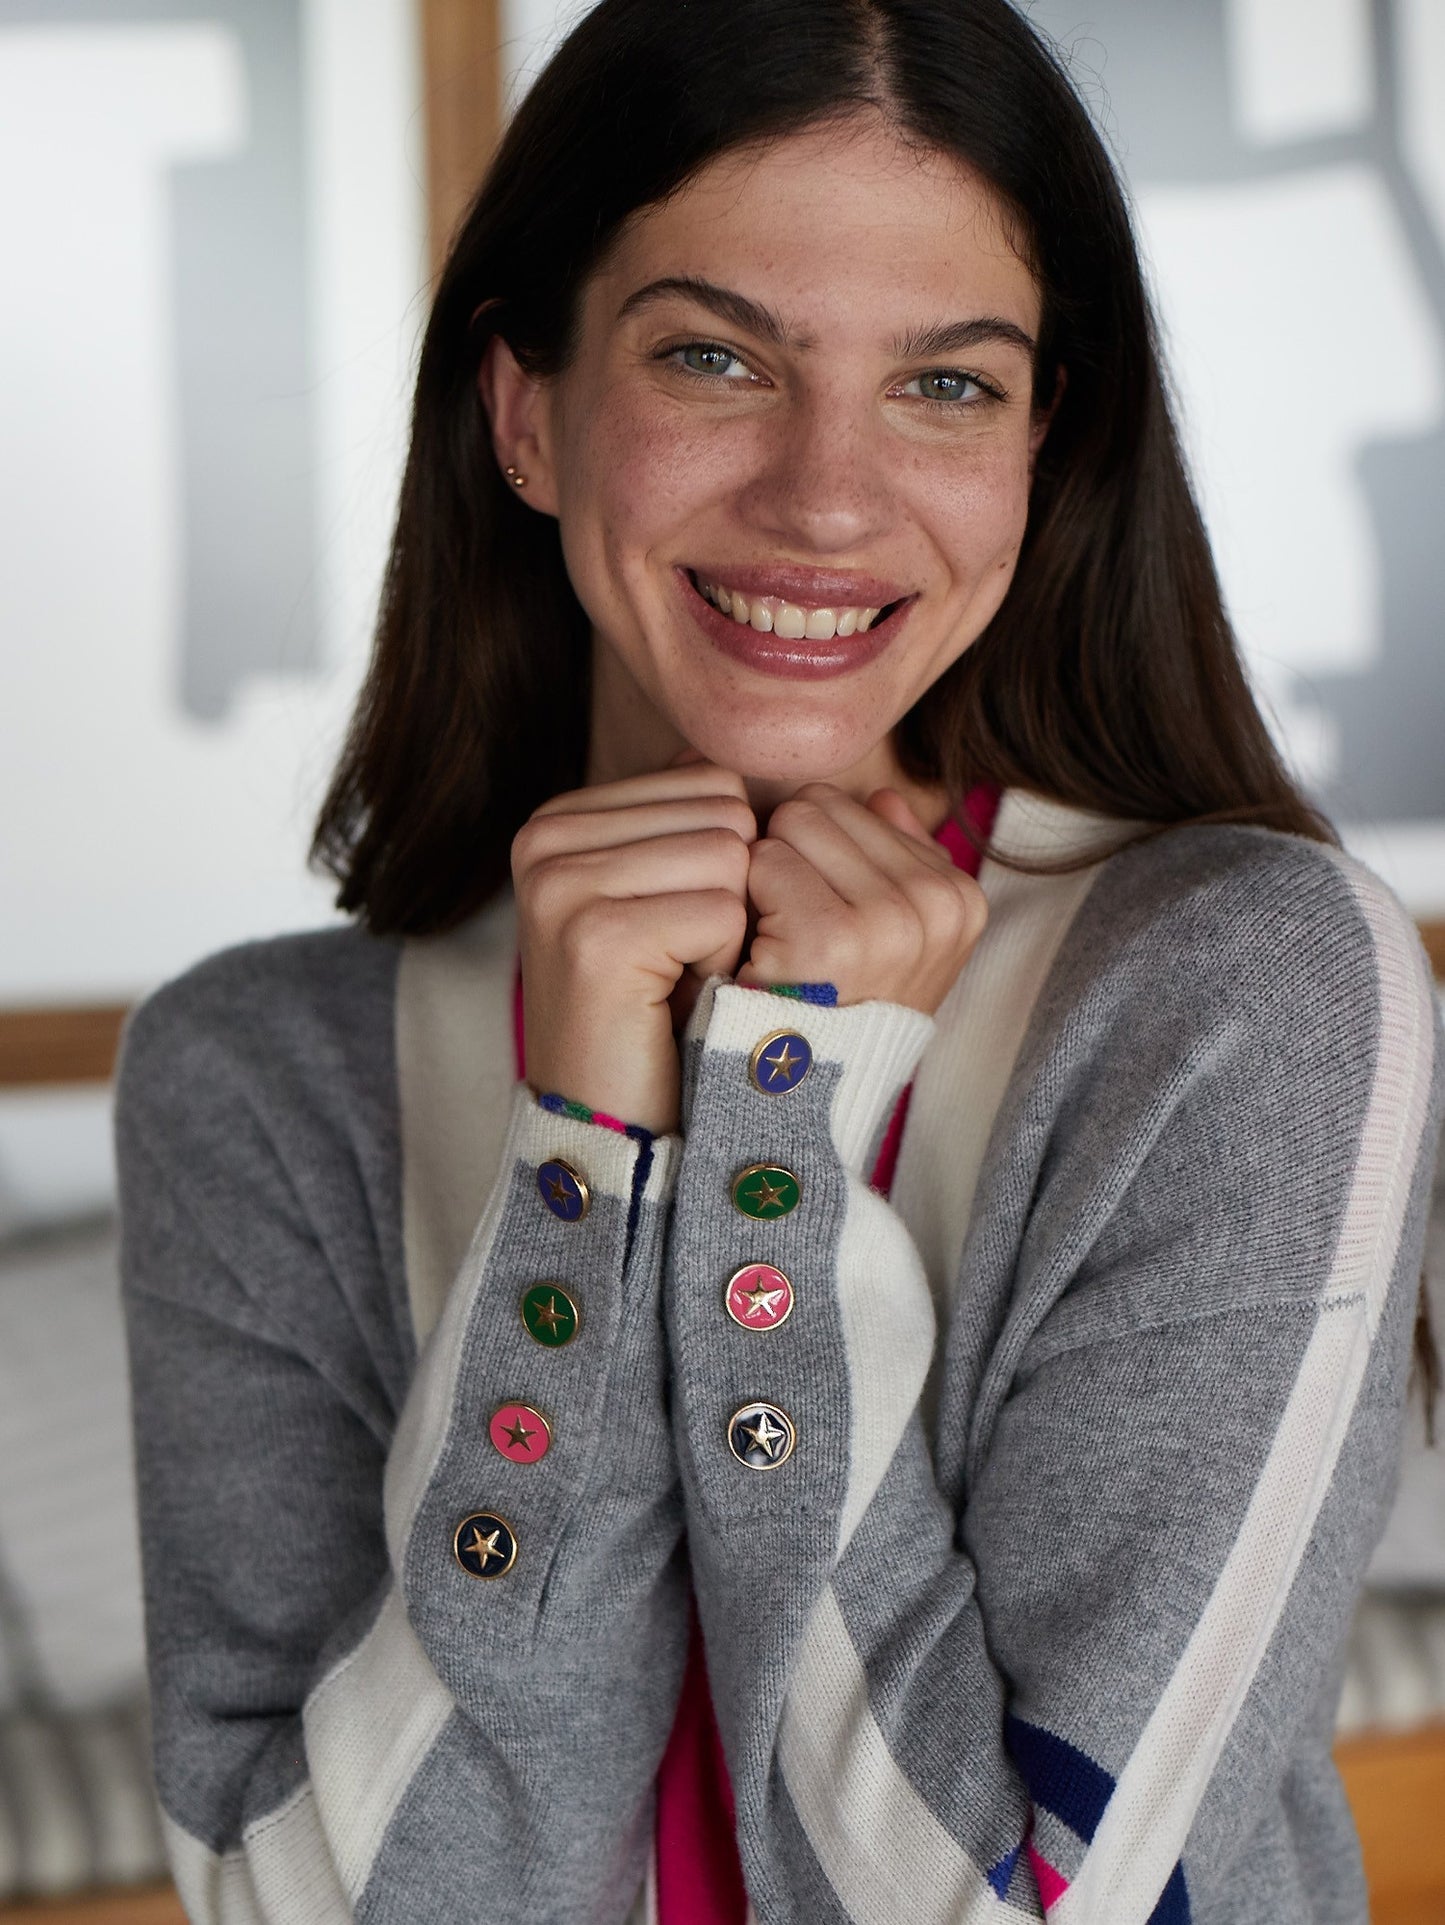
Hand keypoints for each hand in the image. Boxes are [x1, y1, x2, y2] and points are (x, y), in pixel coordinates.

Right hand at [512, 762, 754, 1132]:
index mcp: (560, 817)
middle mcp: (545, 836)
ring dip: (730, 934)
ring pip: (732, 859)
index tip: (672, 931)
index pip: (712, 781)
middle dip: (732, 896)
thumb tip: (714, 753)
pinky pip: (725, 913)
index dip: (725, 865)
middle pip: (726, 814)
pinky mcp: (592, 935)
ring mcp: (561, 883)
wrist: (611, 1126)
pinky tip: (674, 1002)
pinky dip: (723, 967)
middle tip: (677, 964)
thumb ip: (683, 820)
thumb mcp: (665, 898)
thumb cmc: (654, 1012)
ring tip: (674, 982)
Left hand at [737, 782, 986, 1013]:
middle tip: (789, 927)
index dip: (819, 857)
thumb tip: (883, 795)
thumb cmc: (836, 1010)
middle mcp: (935, 904)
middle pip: (820, 806)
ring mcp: (888, 921)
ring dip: (765, 877)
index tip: (825, 921)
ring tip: (778, 939)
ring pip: (790, 825)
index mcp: (959, 897)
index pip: (857, 805)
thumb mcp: (894, 941)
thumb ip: (895, 857)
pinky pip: (763, 861)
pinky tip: (760, 951)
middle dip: (791, 855)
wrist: (799, 1096)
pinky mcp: (831, 938)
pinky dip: (746, 902)